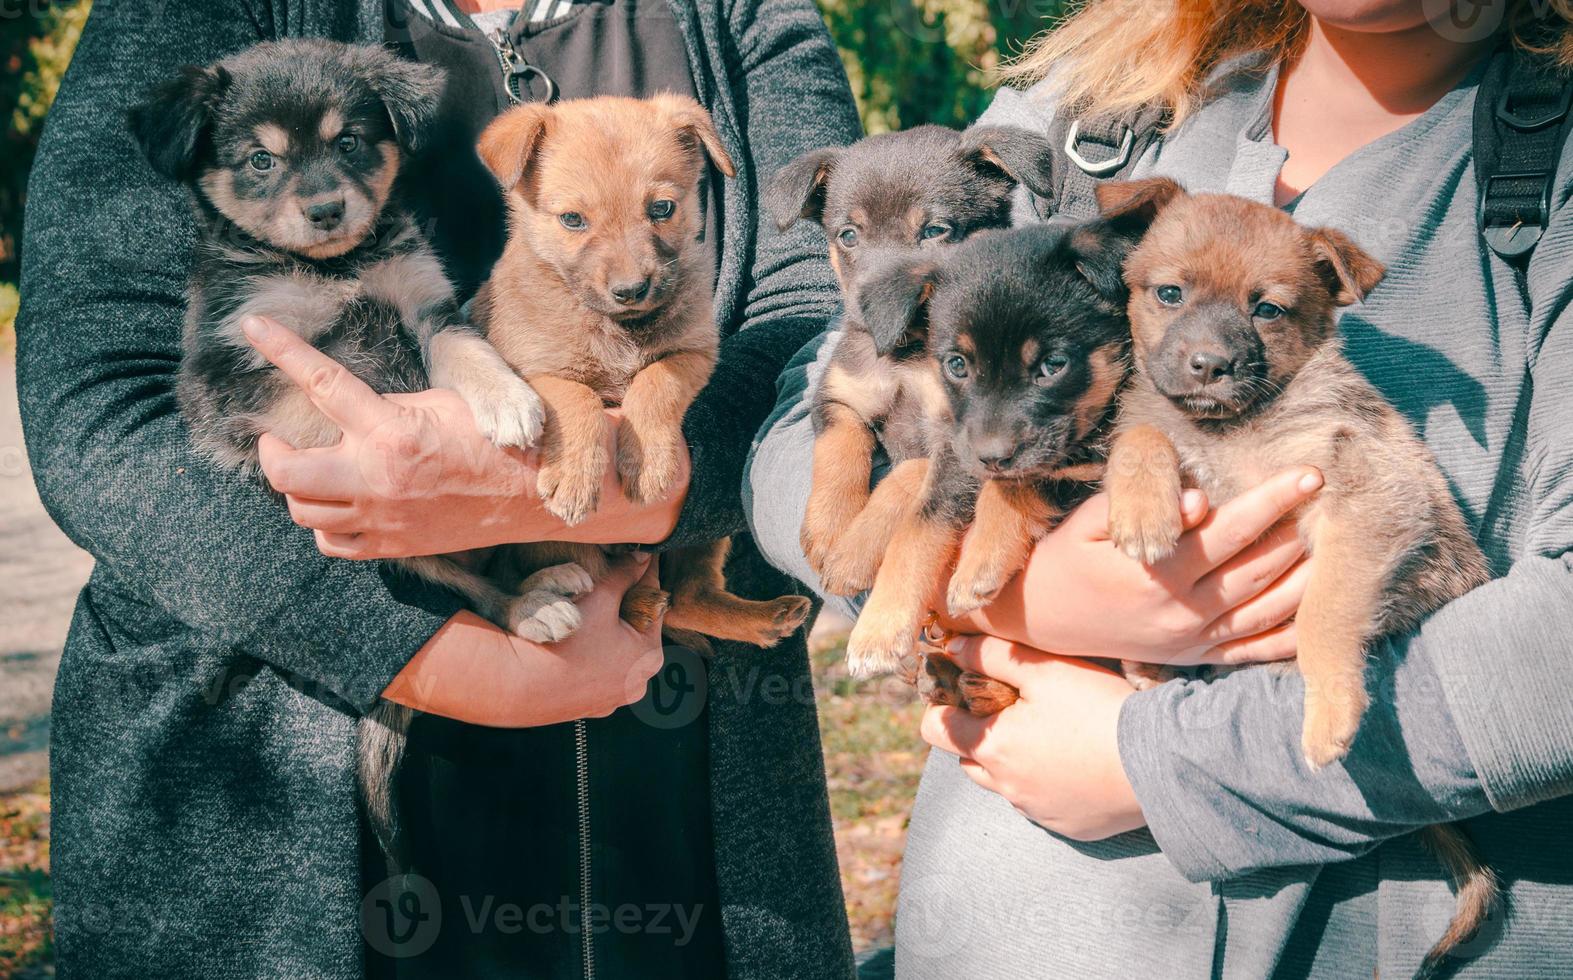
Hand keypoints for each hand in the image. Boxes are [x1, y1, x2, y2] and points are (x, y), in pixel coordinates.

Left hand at [242, 316, 687, 557]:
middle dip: (272, 453)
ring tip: (312, 469)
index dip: (281, 350)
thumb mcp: (444, 402)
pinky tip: (337, 505)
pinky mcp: (393, 545)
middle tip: (279, 438)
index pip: (320, 383)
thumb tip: (353, 407)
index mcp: (391, 429)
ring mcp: (382, 517)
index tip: (251, 328)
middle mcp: (377, 477)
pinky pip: (334, 542)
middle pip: (285, 473)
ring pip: (304, 511)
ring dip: (298, 488)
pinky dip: (325, 524)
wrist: (534, 491)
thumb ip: (390, 405)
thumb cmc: (495, 438)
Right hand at [383, 555, 665, 726]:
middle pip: (637, 632)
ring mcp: (612, 699)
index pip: (655, 605)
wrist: (519, 684)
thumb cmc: (567, 640)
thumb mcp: (600, 598)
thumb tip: (643, 556)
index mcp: (649, 656)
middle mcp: (638, 683)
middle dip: (627, 606)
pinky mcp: (588, 707)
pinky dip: (592, 656)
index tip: (642, 560)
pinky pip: (596, 673)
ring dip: (608, 632)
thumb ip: (624, 575)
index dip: (645, 579)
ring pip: (616, 654)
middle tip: (615, 579)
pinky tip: (576, 640)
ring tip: (591, 608)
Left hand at [920, 634, 1142, 840]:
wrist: (1160, 763)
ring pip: (1003, 784)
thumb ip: (990, 655)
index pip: (936, 729)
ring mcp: (1037, 811)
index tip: (961, 689)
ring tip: (1045, 735)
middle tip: (1009, 709)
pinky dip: (1046, 783)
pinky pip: (1040, 803)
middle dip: (977, 733)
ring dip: (1010, 761)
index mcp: (992, 747)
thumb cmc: (1098, 709)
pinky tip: (1074, 762)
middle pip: (967, 759)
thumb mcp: (1044, 669)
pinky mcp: (1068, 825)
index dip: (942, 706)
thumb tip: (951, 648)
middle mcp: (1006, 786)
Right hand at [943, 467, 1322, 668]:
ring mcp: (1190, 639)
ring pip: (1267, 610)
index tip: (1311, 474)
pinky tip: (1317, 612)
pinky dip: (1290, 634)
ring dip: (1306, 579)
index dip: (1274, 500)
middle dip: (1300, 531)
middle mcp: (1181, 611)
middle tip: (1334, 503)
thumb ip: (1142, 507)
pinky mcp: (1192, 657)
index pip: (1231, 530)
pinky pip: (1254, 651)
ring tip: (1334, 547)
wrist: (1038, 620)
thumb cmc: (1063, 559)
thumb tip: (1200, 499)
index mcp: (1157, 573)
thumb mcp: (1089, 525)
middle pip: (1260, 568)